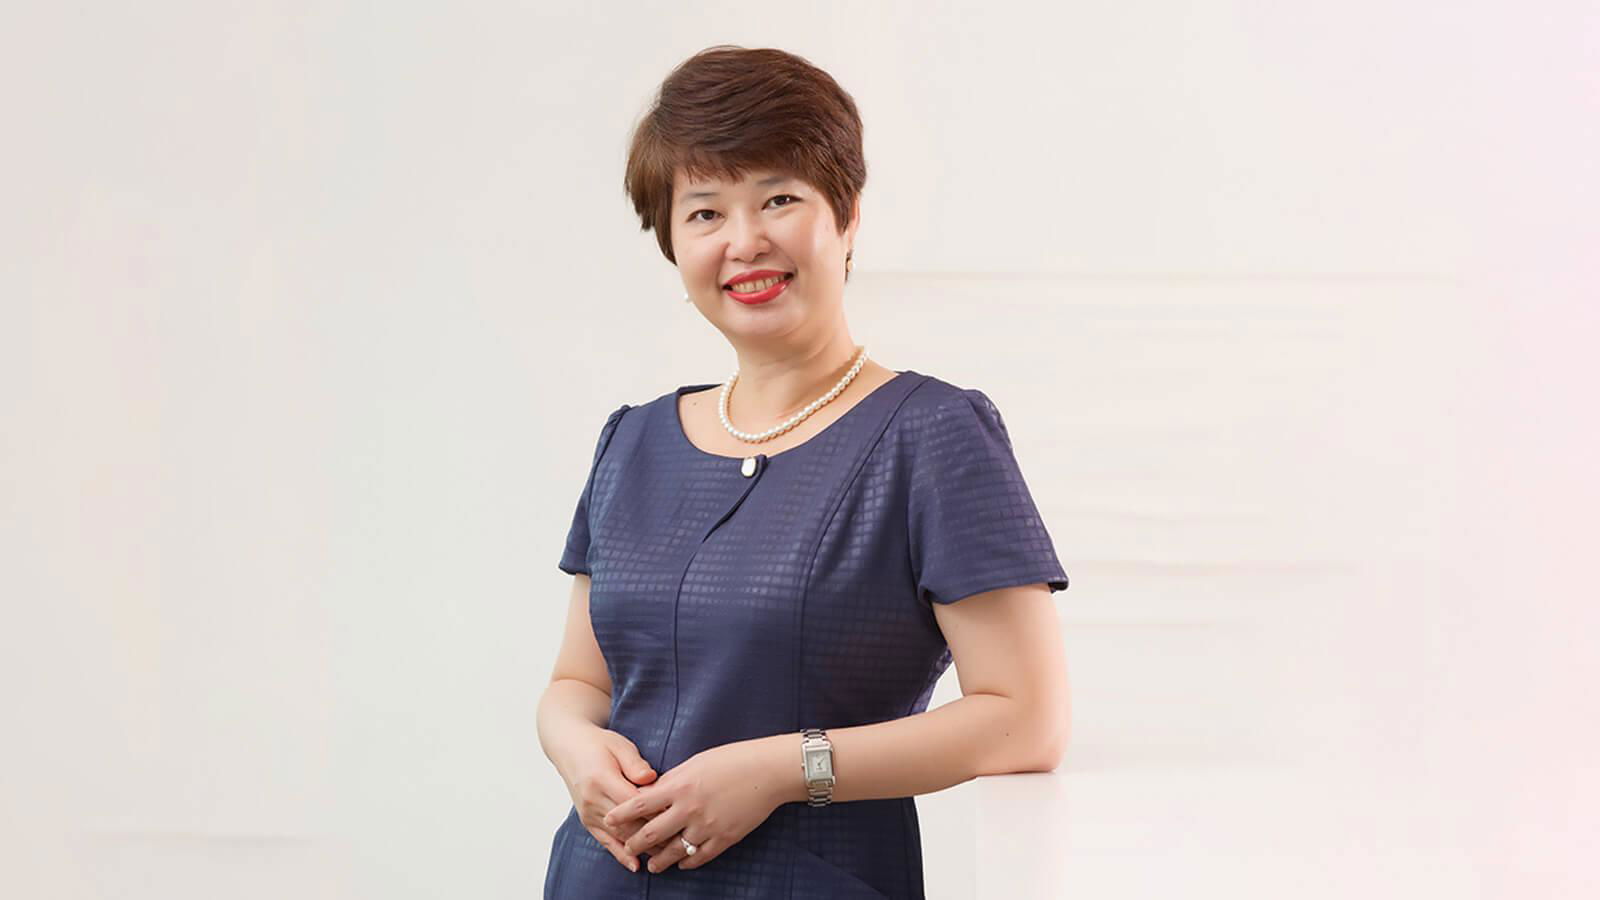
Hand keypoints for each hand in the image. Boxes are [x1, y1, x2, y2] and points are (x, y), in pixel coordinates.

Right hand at [551, 724, 665, 871]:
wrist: (569, 748)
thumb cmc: (599, 744)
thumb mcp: (619, 746)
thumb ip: (635, 764)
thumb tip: (651, 778)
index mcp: (602, 779)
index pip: (634, 802)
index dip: (656, 810)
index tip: (678, 814)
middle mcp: (592, 799)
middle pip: (628, 823)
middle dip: (654, 833)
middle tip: (680, 840)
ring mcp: (588, 813)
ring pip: (619, 835)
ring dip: (642, 846)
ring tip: (666, 855)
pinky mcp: (586, 821)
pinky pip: (605, 841)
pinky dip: (620, 854)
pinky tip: (635, 864)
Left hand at [603, 739, 786, 872]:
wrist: (768, 772)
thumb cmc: (733, 759)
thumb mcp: (696, 763)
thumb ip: (673, 781)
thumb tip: (653, 794)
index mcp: (679, 786)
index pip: (639, 805)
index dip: (621, 815)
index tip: (609, 820)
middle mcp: (689, 809)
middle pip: (652, 834)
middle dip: (636, 843)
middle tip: (628, 847)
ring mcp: (707, 827)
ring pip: (674, 852)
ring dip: (659, 861)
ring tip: (652, 866)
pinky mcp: (724, 838)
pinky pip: (699, 857)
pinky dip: (687, 862)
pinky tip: (681, 863)